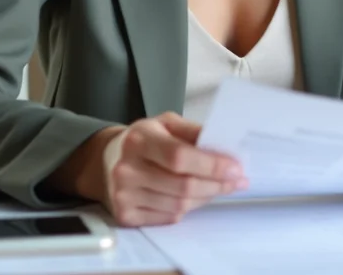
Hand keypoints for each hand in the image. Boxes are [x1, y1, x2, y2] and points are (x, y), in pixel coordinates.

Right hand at [98, 112, 247, 226]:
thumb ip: (194, 132)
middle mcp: (127, 168)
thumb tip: (226, 148)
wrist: (106, 160)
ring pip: (179, 205)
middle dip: (217, 184)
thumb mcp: (166, 124)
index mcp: (139, 139)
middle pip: (183, 186)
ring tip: (218, 187)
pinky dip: (187, 209)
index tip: (235, 168)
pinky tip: (194, 197)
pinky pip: (168, 217)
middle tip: (237, 181)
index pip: (179, 157)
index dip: (211, 165)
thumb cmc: (144, 140)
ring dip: (206, 197)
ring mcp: (124, 195)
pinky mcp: (125, 215)